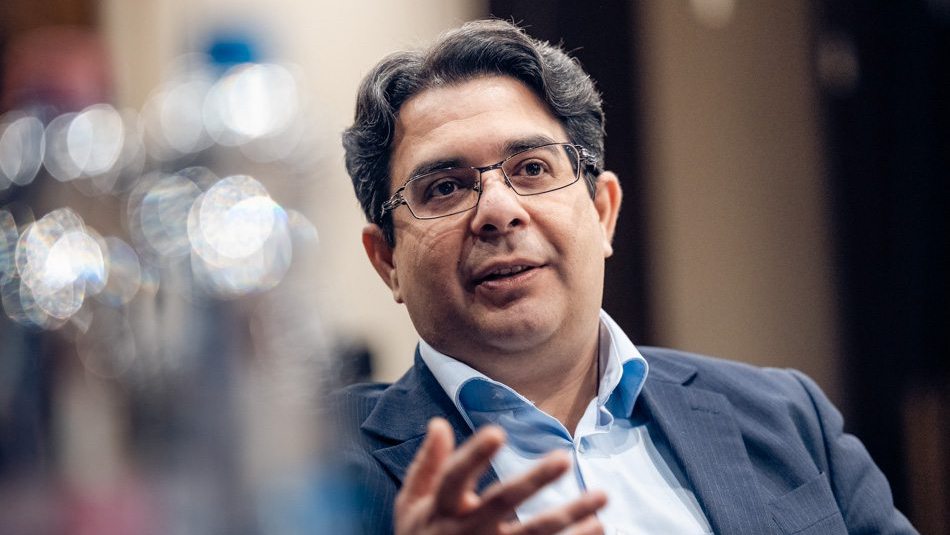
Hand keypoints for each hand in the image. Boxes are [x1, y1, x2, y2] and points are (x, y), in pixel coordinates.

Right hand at [395, 417, 606, 534]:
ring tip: (601, 496)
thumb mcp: (411, 505)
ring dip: (569, 515)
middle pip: (502, 503)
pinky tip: (598, 526)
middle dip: (533, 481)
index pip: (455, 478)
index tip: (498, 432)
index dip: (475, 456)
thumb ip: (427, 466)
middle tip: (564, 458)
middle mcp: (466, 532)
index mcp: (440, 510)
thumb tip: (439, 424)